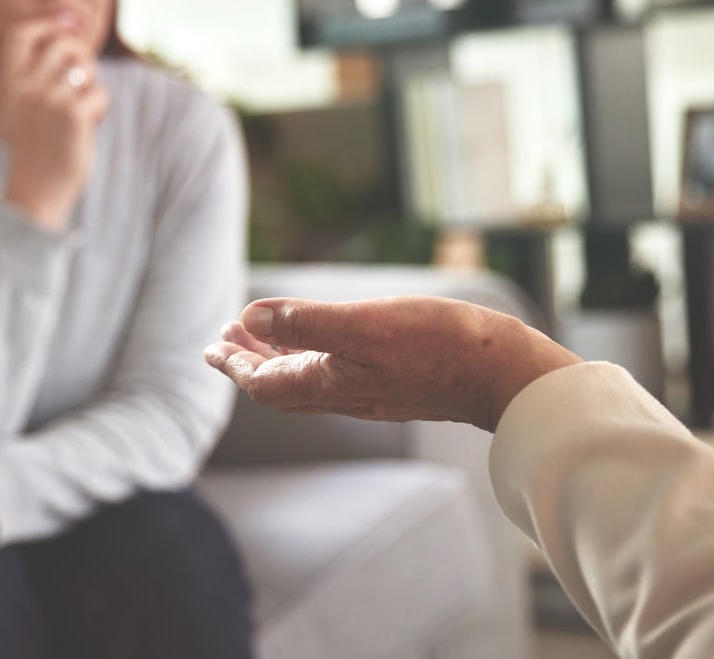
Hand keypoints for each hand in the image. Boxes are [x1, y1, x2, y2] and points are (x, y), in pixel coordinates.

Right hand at [0, 17, 107, 230]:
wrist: (37, 187)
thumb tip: (73, 18)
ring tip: (80, 112)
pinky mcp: (73, 114)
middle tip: (81, 86)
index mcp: (10, 80)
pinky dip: (100, 110)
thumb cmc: (39, 142)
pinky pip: (101, 94)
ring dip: (92, 88)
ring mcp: (49, 99)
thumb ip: (41, 65)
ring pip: (87, 69)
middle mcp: (26, 85)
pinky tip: (87, 128)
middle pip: (65, 44)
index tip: (70, 27)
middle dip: (82, 58)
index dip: (49, 22)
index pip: (22, 32)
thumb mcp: (27, 100)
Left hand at [204, 296, 581, 431]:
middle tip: (227, 336)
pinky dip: (313, 356)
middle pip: (281, 385)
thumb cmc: (438, 344)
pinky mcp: (395, 385)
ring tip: (263, 333)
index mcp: (329, 384)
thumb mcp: (363, 324)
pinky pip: (335, 376)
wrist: (502, 372)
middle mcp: (344, 395)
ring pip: (307, 381)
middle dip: (250, 360)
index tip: (212, 346)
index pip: (264, 382)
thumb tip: (248, 317)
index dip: (234, 363)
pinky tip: (324, 340)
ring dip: (279, 357)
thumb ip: (303, 323)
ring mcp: (371, 392)